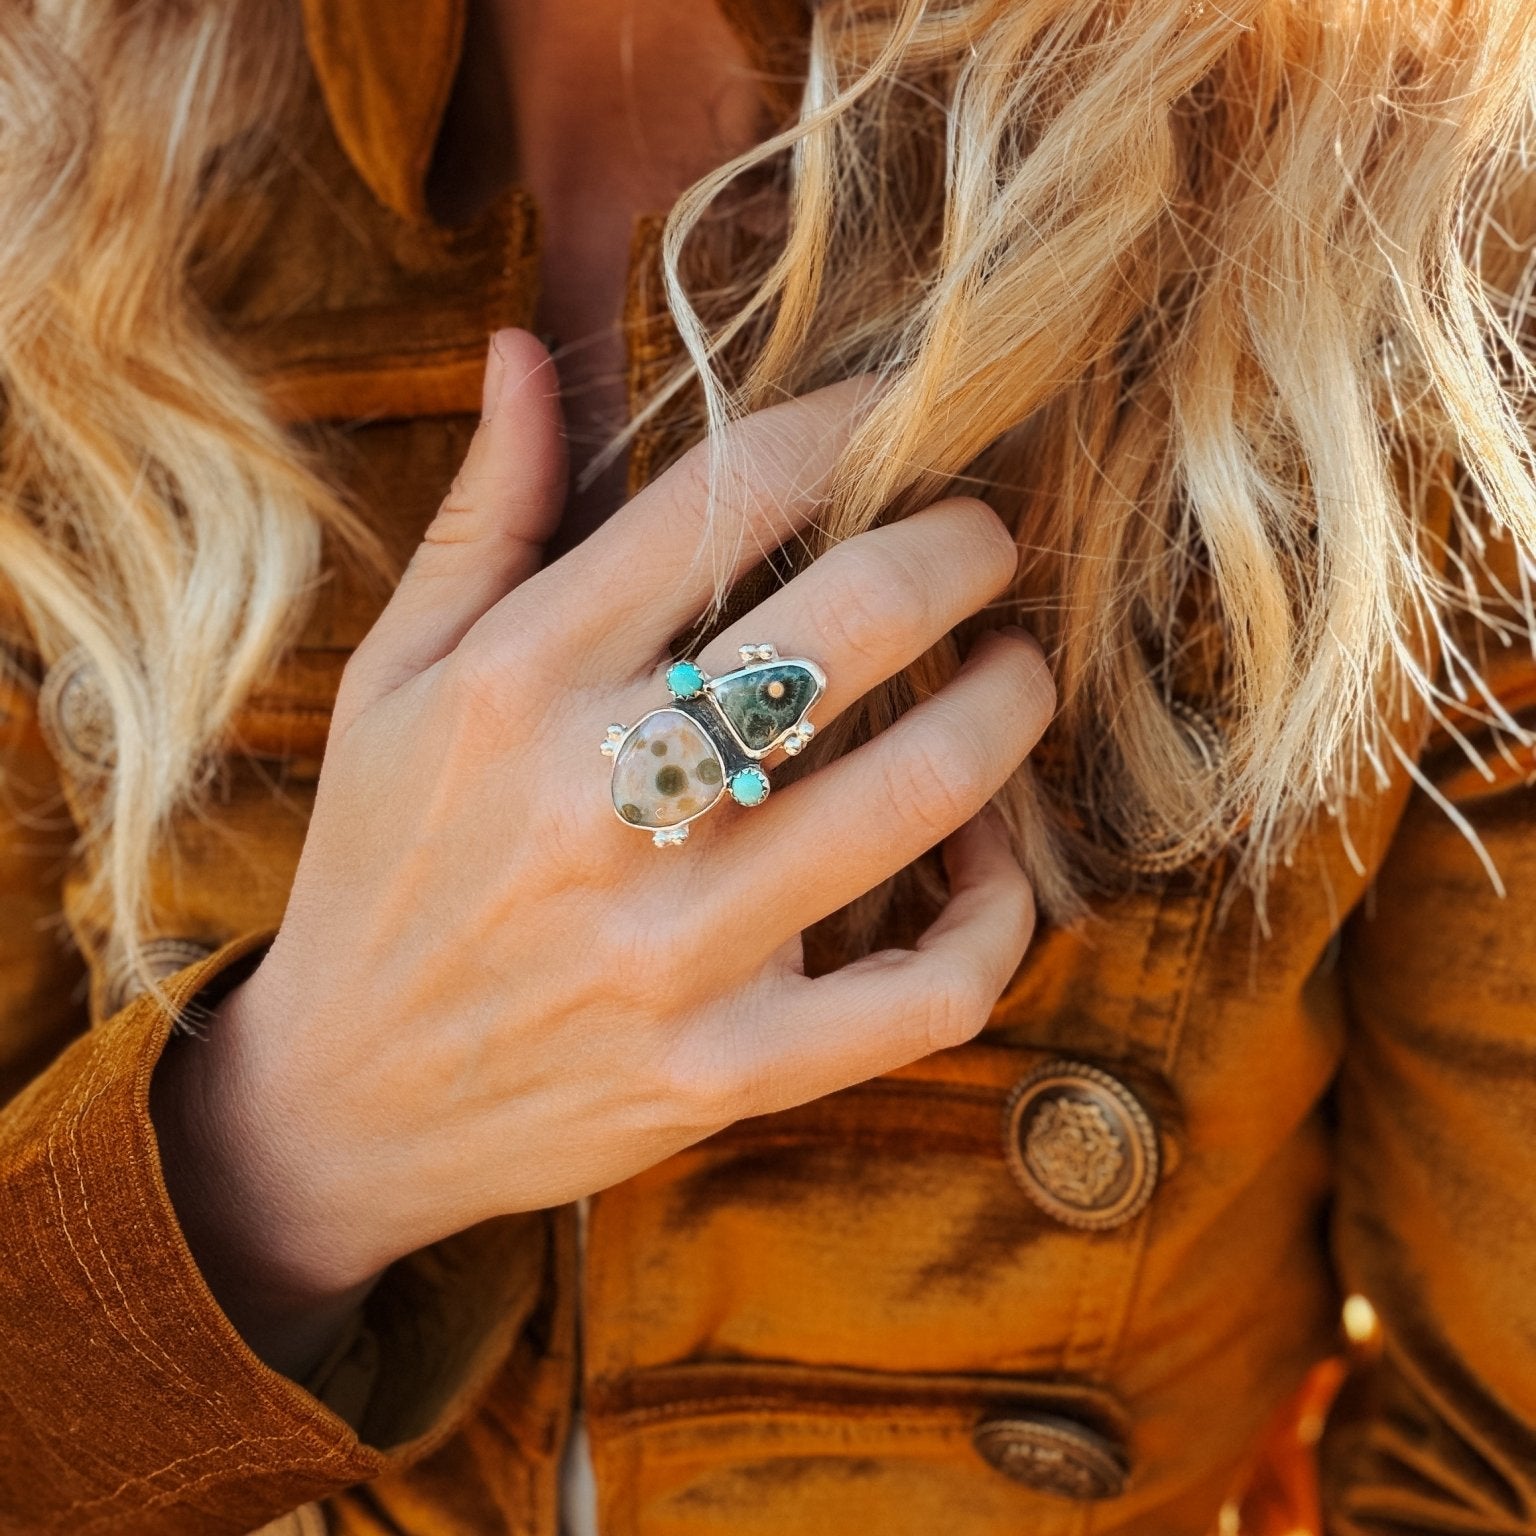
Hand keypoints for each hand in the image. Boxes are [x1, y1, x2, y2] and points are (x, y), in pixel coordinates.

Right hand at [152, 330, 1053, 1372]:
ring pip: (918, 792)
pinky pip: (930, 991)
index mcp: (514, 682)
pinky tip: (988, 857)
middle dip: (958, 547)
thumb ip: (479, 516)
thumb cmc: (376, 869)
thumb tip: (525, 348)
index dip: (842, 427)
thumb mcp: (389, 679)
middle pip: (851, 624)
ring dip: (1009, 706)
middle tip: (982, 537)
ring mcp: (675, 948)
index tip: (890, 417)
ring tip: (1015, 671)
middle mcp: (601, 803)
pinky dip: (998, 914)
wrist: (342, 1104)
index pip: (722, 496)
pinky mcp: (730, 1068)